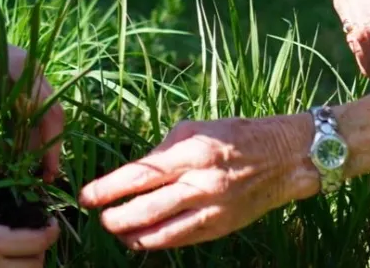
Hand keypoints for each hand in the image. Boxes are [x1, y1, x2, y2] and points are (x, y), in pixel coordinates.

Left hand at [0, 26, 64, 180]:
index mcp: (23, 68)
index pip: (49, 111)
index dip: (51, 145)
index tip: (46, 174)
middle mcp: (31, 68)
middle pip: (50, 113)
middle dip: (47, 146)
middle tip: (40, 178)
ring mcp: (25, 71)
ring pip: (40, 111)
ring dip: (36, 139)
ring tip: (26, 169)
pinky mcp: (16, 77)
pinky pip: (28, 106)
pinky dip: (24, 127)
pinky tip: (16, 149)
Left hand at [78, 115, 318, 250]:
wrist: (283, 158)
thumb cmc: (235, 136)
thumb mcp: (196, 128)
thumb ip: (164, 149)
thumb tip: (136, 170)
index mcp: (192, 153)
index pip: (140, 175)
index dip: (109, 188)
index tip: (87, 196)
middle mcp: (201, 183)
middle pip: (147, 209)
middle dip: (117, 217)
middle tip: (100, 218)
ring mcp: (212, 209)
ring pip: (163, 232)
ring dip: (134, 236)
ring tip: (118, 231)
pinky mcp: (221, 227)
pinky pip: (182, 239)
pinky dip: (159, 242)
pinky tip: (143, 239)